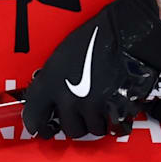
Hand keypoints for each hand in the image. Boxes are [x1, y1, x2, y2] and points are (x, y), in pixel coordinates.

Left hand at [21, 0, 160, 139]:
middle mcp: (69, 97)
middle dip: (78, 121)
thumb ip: (53, 81)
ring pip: (93, 130)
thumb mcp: (62, 55)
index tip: (46, 129)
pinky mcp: (116, 110)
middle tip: (85, 109)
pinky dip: (117, 121)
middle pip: (70, 129)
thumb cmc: (95, 37)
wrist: (126, 31)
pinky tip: (118, 107)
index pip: (34, 117)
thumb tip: (51, 100)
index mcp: (51, 82)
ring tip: (104, 102)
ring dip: (98, 121)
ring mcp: (93, 105)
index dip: (39, 126)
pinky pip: (115, 128)